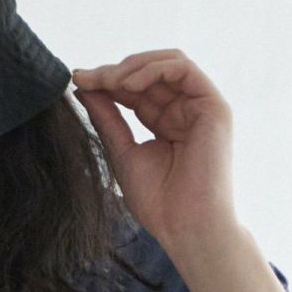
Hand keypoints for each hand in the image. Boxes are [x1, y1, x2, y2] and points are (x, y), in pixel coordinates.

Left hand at [71, 50, 239, 254]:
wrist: (186, 227)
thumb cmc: (158, 203)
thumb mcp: (123, 153)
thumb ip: (108, 119)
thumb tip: (85, 88)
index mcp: (166, 124)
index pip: (135, 91)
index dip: (107, 83)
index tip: (78, 81)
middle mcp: (185, 111)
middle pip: (149, 74)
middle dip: (114, 72)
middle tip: (85, 78)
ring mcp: (200, 107)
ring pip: (166, 63)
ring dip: (132, 67)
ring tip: (106, 81)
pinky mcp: (214, 106)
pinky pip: (182, 69)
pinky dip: (153, 69)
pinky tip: (127, 83)